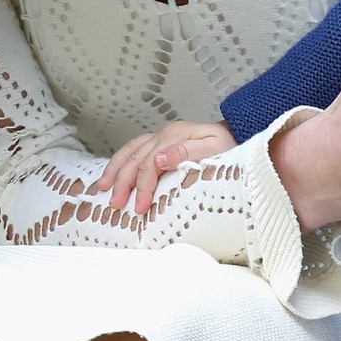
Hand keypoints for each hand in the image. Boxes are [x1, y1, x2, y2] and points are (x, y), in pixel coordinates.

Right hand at [91, 120, 235, 214]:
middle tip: (116, 205)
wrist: (237, 134)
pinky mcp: (161, 141)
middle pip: (135, 159)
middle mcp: (164, 134)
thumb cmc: (229, 146)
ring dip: (115, 169)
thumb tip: (158, 158)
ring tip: (103, 187)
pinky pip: (134, 148)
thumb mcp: (215, 148)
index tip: (139, 207)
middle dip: (123, 183)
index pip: (150, 164)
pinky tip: (114, 171)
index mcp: (174, 136)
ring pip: (130, 151)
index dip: (142, 186)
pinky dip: (121, 160)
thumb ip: (188, 152)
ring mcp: (161, 136)